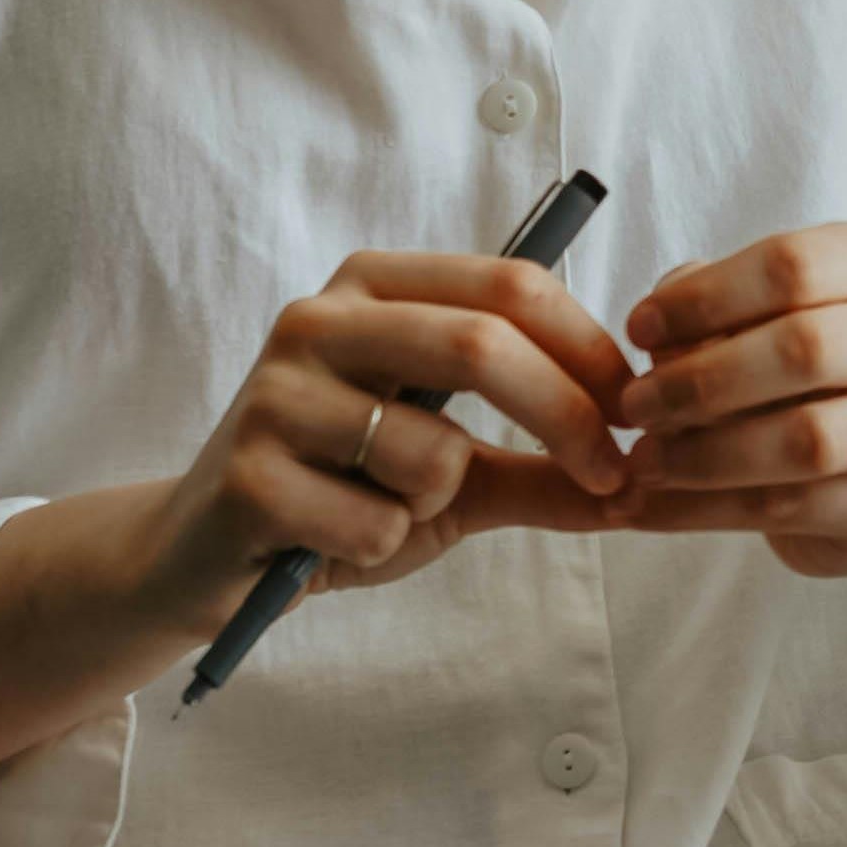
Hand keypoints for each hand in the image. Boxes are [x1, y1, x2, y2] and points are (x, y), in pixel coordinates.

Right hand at [0, 245, 635, 766]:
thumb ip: (542, 471)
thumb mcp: (454, 477)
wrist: (201, 560)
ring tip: (384, 508)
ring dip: (440, 501)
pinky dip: (383, 545)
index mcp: (376, 288)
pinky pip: (377, 519)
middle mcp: (320, 320)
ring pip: (432, 448)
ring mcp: (276, 393)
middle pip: (483, 343)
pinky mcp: (247, 475)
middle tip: (613, 477)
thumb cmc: (339, 497)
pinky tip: (333, 540)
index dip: (590, 350)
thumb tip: (645, 482)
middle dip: (566, 416)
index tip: (635, 417)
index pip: (510, 286)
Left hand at [613, 222, 846, 586]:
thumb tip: (655, 331)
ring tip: (643, 462)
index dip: (705, 299)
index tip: (638, 329)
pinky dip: (705, 511)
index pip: (793, 266)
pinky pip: (794, 510)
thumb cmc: (808, 366)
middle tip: (636, 405)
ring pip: (808, 440)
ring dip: (706, 455)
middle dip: (703, 380)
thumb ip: (707, 307)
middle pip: (808, 349)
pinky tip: (650, 508)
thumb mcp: (762, 314)